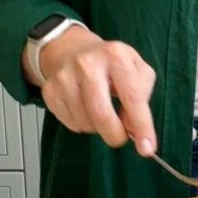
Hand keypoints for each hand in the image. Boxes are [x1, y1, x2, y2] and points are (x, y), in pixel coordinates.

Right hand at [26, 27, 156, 155]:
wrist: (72, 49)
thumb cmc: (111, 64)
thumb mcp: (136, 69)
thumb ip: (142, 96)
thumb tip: (134, 127)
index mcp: (115, 56)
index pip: (132, 96)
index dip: (141, 125)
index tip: (147, 148)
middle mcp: (87, 64)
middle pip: (101, 114)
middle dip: (115, 135)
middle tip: (120, 137)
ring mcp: (65, 77)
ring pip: (86, 123)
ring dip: (98, 128)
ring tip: (101, 111)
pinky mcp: (50, 91)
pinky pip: (71, 124)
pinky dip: (83, 125)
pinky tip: (85, 109)